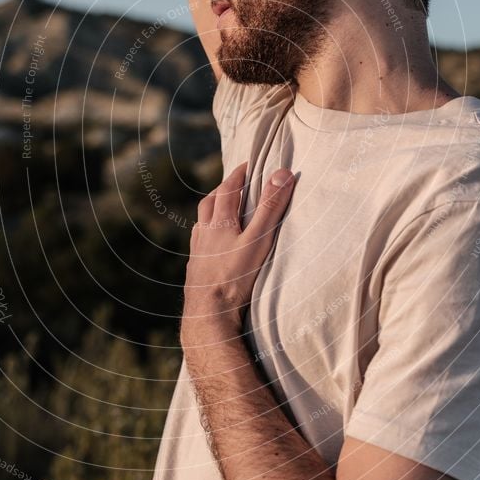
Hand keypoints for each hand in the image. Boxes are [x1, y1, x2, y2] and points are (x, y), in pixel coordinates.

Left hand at [181, 161, 295, 343]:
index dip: (239, 175)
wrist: (208, 314)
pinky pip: (199, 245)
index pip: (228, 189)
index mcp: (219, 222)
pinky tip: (212, 245)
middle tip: (235, 183)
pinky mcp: (196, 271)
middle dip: (223, 189)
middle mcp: (204, 233)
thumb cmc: (234, 277)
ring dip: (212, 212)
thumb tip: (283, 173)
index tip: (249, 165)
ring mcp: (197, 252)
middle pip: (210, 202)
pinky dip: (206, 237)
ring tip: (222, 210)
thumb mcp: (258, 239)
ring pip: (201, 223)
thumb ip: (270, 207)